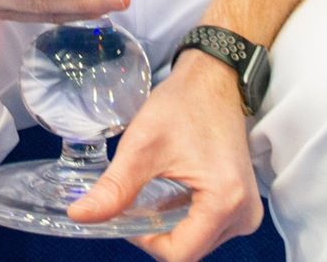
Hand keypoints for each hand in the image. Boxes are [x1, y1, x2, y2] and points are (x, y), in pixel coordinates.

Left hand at [68, 53, 262, 260]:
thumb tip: (79, 216)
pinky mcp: (243, 205)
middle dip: (157, 234)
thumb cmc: (183, 105)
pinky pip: (208, 229)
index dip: (146, 242)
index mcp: (224, 202)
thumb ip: (114, 188)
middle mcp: (244, 214)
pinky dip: (184, 218)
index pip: (179, 254)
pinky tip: (169, 193)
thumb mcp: (142, 146)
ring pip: (198, 243)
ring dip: (170, 227)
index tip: (128, 215)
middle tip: (137, 200)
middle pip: (189, 251)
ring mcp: (247, 211)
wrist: (213, 80)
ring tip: (154, 192)